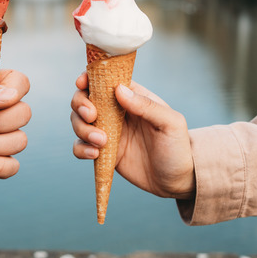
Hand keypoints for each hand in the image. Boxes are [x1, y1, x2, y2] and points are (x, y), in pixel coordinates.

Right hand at [71, 73, 194, 198]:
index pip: (105, 79)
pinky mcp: (102, 152)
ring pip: (78, 122)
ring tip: (102, 142)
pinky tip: (95, 154)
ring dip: (82, 129)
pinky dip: (81, 149)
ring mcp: (107, 132)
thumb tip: (119, 90)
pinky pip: (80, 146)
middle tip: (92, 116)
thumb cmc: (178, 147)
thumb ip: (146, 105)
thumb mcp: (170, 123)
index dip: (89, 77)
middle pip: (84, 98)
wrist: (176, 180)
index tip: (82, 83)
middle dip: (80, 104)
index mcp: (132, 97)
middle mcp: (116, 111)